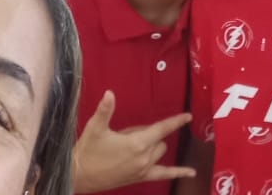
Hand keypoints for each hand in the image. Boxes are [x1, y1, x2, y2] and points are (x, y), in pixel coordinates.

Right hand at [72, 91, 194, 192]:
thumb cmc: (88, 151)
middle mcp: (144, 158)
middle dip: (149, 133)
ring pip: (160, 152)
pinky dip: (178, 172)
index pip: (161, 129)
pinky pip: (164, 174)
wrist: (79, 175)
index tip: (188, 116)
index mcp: (136, 143)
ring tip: (133, 143)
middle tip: (127, 134)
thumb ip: (105, 110)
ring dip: (154, 145)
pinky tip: (192, 172)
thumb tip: (110, 93)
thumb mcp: (96, 128)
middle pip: (159, 140)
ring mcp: (143, 170)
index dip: (175, 121)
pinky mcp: (140, 178)